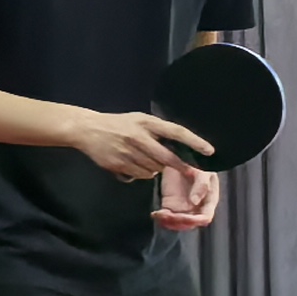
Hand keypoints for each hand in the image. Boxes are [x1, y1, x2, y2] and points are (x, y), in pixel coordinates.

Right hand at [62, 105, 214, 181]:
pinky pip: (140, 175)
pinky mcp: (118, 165)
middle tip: (190, 171)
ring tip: (148, 159)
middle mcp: (138, 138)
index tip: (209, 151)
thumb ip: (158, 131)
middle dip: (180, 166)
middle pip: (167, 158)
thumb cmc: (119, 123)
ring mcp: (127, 153)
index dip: (195, 142)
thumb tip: (180, 145)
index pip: (176, 132)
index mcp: (146, 123)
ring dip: (157, 169)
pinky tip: (136, 164)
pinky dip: (143, 173)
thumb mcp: (140, 120)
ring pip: (154, 169)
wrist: (87, 129)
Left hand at [151, 163, 222, 231]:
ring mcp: (183, 207)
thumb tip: (195, 202)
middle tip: (165, 215)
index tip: (180, 215)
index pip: (204, 218)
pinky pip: (167, 217)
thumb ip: (202, 185)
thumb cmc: (197, 162)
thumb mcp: (203, 171)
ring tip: (159, 214)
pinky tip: (155, 214)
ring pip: (177, 223)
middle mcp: (197, 207)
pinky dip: (161, 219)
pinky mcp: (170, 205)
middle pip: (190, 223)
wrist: (180, 155)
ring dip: (168, 222)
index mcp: (208, 201)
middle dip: (177, 222)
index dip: (193, 220)